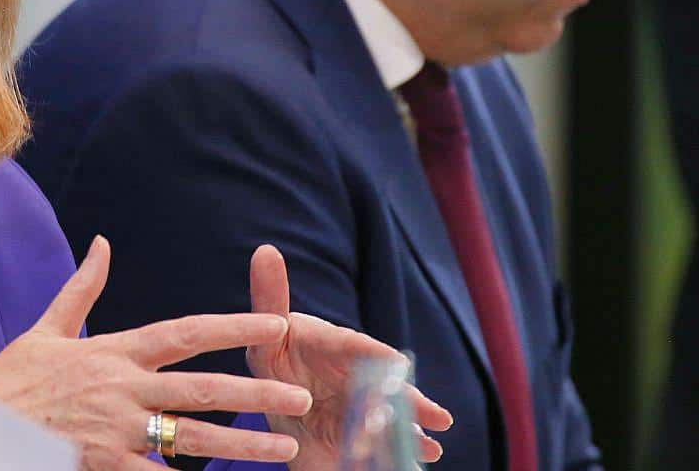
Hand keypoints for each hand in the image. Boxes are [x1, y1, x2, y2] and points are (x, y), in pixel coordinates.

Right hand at [0, 236, 315, 469]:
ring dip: (242, 443)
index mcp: (114, 351)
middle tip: (300, 395)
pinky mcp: (104, 466)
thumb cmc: (10, 381)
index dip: (235, 325)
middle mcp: (122, 388)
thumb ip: (81, 288)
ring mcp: (116, 431)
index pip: (186, 332)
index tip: (276, 322)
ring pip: (192, 437)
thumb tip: (102, 243)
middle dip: (256, 390)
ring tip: (284, 448)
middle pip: (202, 386)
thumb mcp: (45, 329)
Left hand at [246, 245, 453, 469]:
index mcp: (330, 345)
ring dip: (413, 427)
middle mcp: (354, 372)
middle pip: (383, 384)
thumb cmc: (274, 361)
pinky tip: (428, 453)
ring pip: (393, 413)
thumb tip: (266, 249)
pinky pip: (391, 439)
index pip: (353, 346)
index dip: (374, 356)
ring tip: (433, 444)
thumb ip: (269, 299)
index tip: (396, 366)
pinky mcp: (367, 432)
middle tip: (431, 414)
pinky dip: (410, 446)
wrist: (279, 408)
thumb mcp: (265, 339)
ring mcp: (363, 403)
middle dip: (406, 400)